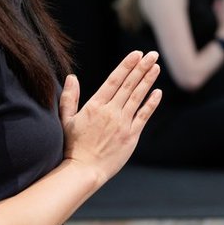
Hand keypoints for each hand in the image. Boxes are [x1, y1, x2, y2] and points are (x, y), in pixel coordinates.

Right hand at [60, 51, 162, 184]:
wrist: (83, 170)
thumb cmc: (72, 146)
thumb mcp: (66, 120)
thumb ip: (69, 97)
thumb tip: (71, 77)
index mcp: (95, 106)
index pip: (114, 80)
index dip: (127, 66)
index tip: (136, 54)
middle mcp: (110, 112)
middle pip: (129, 85)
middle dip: (141, 67)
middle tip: (152, 54)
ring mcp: (122, 124)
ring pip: (138, 97)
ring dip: (148, 80)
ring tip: (156, 67)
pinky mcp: (131, 136)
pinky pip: (143, 116)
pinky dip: (151, 104)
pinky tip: (157, 92)